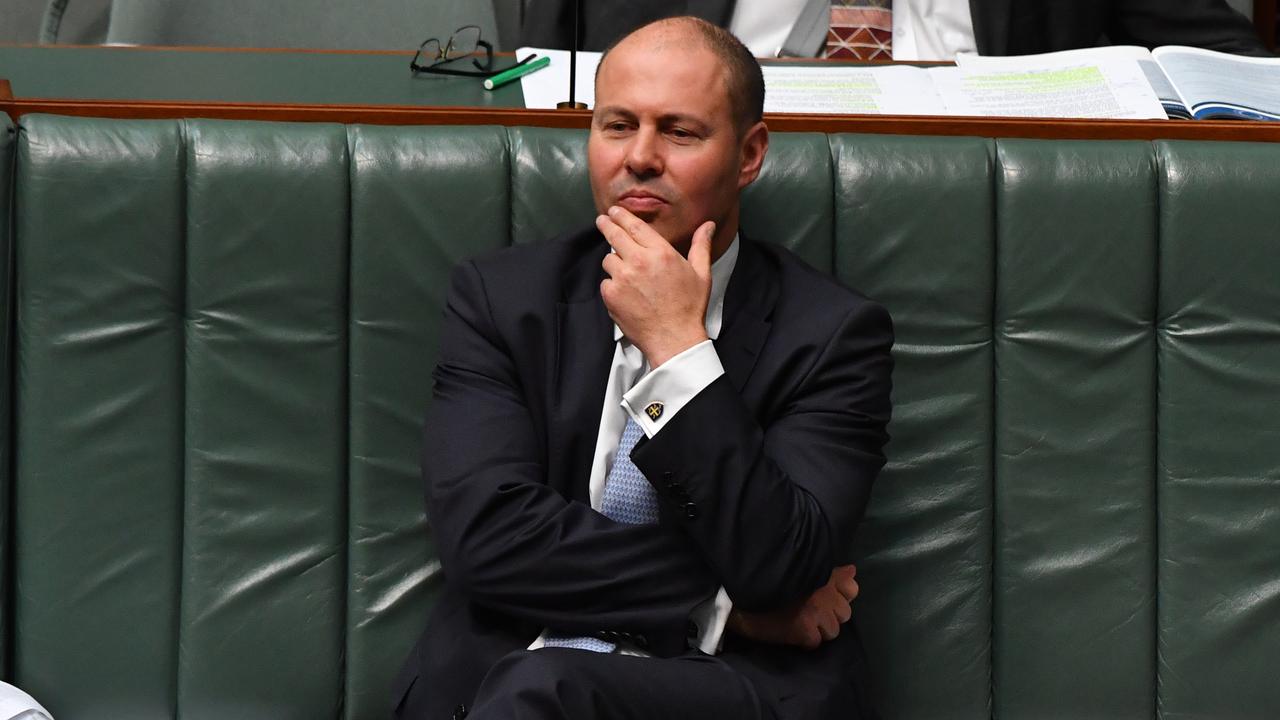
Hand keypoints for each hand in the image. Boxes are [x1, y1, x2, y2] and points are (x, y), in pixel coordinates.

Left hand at [598, 206, 714, 367]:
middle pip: (614, 235)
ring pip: (608, 260)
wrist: (674, 339)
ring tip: (627, 272)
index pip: (634, 226)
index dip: (621, 215)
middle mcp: (638, 261)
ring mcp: (622, 279)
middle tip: (602, 221)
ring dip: (615, 262)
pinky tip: (626, 293)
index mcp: (660, 252)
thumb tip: (707, 225)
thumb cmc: (690, 307)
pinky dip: (613, 285)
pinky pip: (606, 282)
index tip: (614, 211)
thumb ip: (700, 245)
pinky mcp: (611, 296)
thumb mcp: (701, 273)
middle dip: (607, 225)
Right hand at [727, 565, 858, 649]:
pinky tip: (791, 633)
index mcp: (822, 573)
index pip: (851, 589)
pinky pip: (814, 642)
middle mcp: (824, 592)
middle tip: (810, 613)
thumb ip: (829, 570)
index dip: (840, 595)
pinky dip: (804, 640)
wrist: (736, 592)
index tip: (825, 597)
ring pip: (832, 631)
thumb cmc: (766, 575)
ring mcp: (816, 612)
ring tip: (800, 624)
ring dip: (819, 630)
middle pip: (844, 614)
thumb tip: (852, 570)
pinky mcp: (803, 629)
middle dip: (830, 615)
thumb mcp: (800, 565)